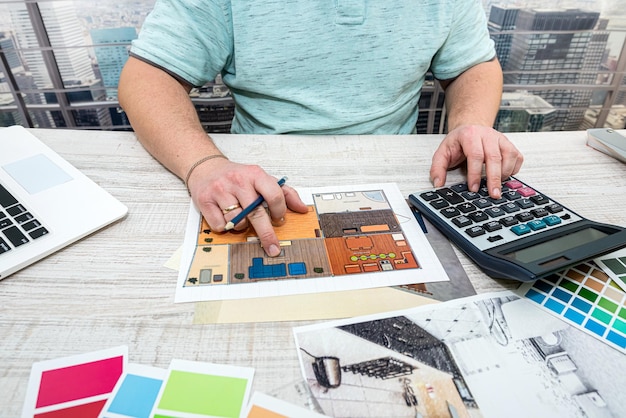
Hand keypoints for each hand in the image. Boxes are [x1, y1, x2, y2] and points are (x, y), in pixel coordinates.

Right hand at [186, 159, 307, 256]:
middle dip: (266, 233)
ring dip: (241, 226)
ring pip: (237, 221)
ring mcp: (220, 190)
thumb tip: (302, 209)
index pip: (274, 195)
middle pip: (256, 213)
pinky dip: (224, 226)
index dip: (279, 211)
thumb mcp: (261, 178)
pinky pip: (220, 225)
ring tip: (240, 217)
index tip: (280, 220)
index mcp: (255, 174)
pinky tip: (225, 217)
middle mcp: (238, 181)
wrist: (206, 168)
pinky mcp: (205, 200)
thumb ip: (284, 193)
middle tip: (273, 247)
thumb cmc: (237, 176)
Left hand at [430, 125, 523, 197]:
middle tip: (493, 194)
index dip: (475, 173)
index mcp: (469, 135)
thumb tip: (438, 184)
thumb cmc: (458, 142)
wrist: (470, 128)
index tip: (473, 188)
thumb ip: (437, 168)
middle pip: (494, 157)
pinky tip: (504, 176)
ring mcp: (500, 139)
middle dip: (494, 178)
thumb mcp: (442, 152)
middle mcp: (487, 135)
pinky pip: (517, 157)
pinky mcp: (510, 144)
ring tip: (497, 186)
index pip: (475, 155)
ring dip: (504, 174)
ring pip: (509, 156)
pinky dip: (513, 169)